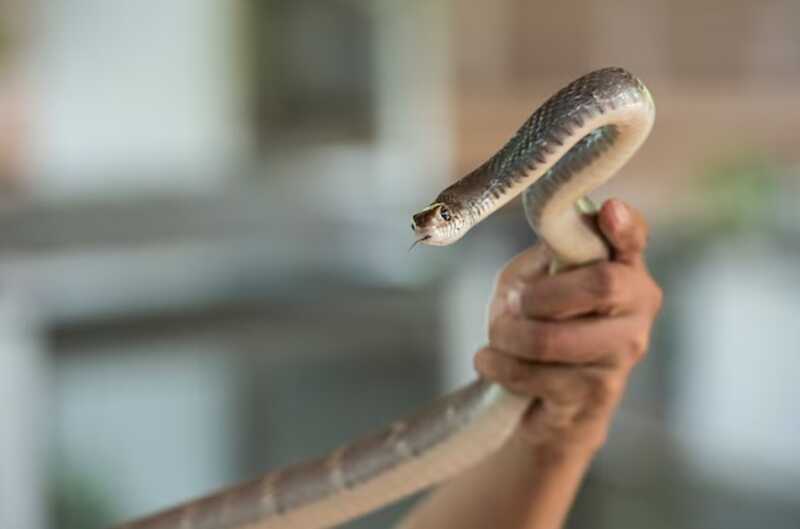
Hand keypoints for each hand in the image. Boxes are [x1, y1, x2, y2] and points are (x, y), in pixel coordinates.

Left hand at [475, 199, 662, 452]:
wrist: (541, 395)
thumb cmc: (540, 322)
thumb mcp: (535, 279)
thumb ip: (548, 257)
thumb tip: (555, 240)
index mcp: (624, 270)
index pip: (634, 239)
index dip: (624, 226)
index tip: (610, 210)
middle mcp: (638, 310)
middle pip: (600, 285)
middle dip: (539, 295)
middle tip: (512, 304)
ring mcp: (623, 355)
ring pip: (554, 338)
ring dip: (509, 336)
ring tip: (497, 336)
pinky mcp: (599, 394)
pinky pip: (537, 376)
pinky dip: (500, 365)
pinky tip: (491, 361)